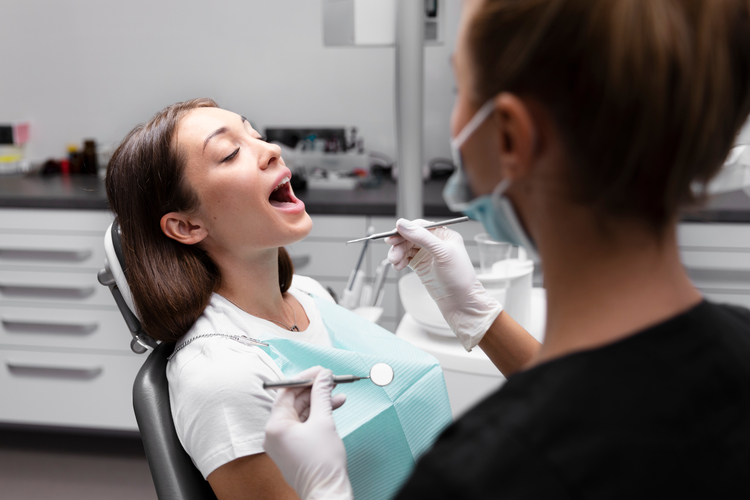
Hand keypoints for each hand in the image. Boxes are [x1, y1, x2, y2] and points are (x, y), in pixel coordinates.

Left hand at [264, 367, 352, 499]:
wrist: (326, 492)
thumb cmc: (322, 462)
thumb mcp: (324, 421)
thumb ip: (322, 394)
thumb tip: (324, 376)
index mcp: (275, 425)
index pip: (287, 391)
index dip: (305, 378)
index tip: (321, 371)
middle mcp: (274, 433)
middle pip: (293, 401)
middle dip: (314, 389)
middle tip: (331, 380)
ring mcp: (283, 442)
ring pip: (300, 413)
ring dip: (319, 402)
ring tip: (337, 393)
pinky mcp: (293, 448)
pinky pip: (303, 425)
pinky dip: (317, 415)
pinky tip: (334, 407)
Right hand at [386, 218, 502, 350]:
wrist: (460, 302)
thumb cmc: (459, 277)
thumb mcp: (442, 252)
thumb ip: (422, 237)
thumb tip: (403, 224)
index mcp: (444, 235)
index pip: (420, 226)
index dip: (406, 229)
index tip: (393, 236)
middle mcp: (435, 243)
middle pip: (410, 236)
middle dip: (399, 244)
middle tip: (393, 254)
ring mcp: (427, 254)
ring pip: (406, 247)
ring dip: (397, 253)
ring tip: (395, 262)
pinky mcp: (421, 266)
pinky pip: (405, 258)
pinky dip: (400, 261)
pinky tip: (398, 266)